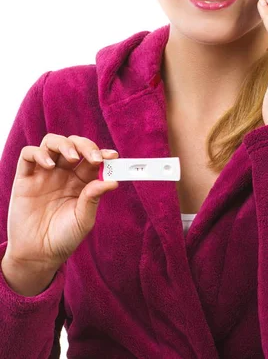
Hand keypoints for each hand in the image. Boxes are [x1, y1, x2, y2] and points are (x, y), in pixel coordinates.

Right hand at [5, 134, 118, 271]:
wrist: (38, 255)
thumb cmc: (64, 238)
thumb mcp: (83, 220)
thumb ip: (93, 198)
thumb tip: (112, 181)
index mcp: (81, 181)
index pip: (92, 158)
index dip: (102, 153)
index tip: (112, 156)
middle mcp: (63, 173)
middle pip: (74, 145)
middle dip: (85, 145)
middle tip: (93, 157)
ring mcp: (44, 173)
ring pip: (52, 142)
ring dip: (64, 144)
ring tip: (71, 157)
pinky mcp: (25, 178)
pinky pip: (28, 155)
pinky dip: (38, 153)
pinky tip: (48, 165)